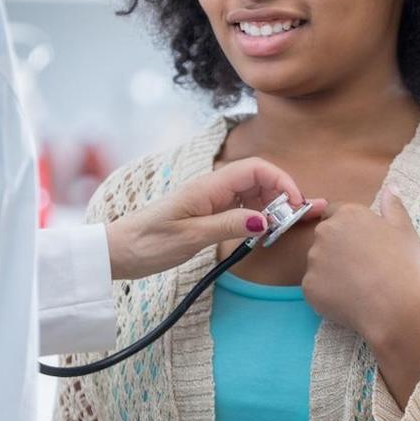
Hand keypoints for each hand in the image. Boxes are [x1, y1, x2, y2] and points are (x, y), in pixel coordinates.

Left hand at [106, 157, 326, 280]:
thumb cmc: (148, 242)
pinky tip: (266, 233)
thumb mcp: (190, 237)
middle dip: (284, 195)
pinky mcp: (208, 215)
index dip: (281, 181)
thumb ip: (229, 225)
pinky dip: (258, 218)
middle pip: (259, 180)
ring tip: (287, 228)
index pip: (255, 169)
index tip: (296, 205)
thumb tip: (266, 219)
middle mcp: (212, 189)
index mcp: (208, 186)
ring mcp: (211, 201)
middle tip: (301, 219)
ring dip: (273, 208)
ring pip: (253, 195)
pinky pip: (241, 210)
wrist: (119, 251)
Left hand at [302, 186, 419, 407]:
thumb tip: (391, 188)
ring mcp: (313, 260)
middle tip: (362, 269)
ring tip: (358, 287)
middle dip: (338, 250)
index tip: (362, 246)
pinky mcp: (308, 286)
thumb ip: (393, 206)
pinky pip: (315, 288)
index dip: (348, 230)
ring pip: (319, 264)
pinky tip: (349, 301)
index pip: (335, 214)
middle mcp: (325, 232)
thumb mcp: (405, 230)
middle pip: (325, 239)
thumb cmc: (404, 265)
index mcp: (347, 214)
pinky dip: (327, 294)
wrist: (397, 307)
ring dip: (331, 272)